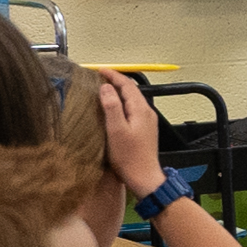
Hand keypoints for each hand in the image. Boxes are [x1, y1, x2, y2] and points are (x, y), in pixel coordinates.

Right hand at [93, 72, 165, 195]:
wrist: (144, 176)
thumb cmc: (129, 157)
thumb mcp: (116, 130)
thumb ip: (112, 106)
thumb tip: (106, 87)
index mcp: (141, 110)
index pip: (127, 85)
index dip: (113, 75)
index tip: (100, 70)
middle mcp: (147, 112)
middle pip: (131, 90)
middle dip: (116, 81)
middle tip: (100, 77)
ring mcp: (147, 121)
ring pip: (132, 99)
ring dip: (119, 92)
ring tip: (103, 89)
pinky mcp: (144, 129)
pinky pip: (133, 109)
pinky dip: (122, 103)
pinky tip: (113, 108)